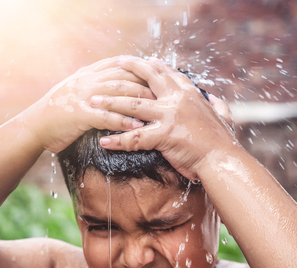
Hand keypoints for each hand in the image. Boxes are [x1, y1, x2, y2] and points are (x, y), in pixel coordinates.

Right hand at [27, 56, 153, 152]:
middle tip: (165, 93)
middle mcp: (87, 81)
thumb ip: (95, 83)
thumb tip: (117, 82)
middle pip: (123, 77)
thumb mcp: (77, 90)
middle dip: (146, 83)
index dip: (140, 68)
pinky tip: (137, 127)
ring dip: (140, 100)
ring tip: (158, 108)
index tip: (158, 74)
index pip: (119, 65)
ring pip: (117, 93)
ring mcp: (83, 96)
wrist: (36, 126)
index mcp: (88, 74)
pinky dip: (123, 121)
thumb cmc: (59, 111)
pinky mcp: (80, 115)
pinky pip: (106, 117)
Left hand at [92, 56, 235, 179]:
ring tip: (93, 100)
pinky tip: (103, 141)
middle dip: (125, 71)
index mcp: (189, 93)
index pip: (165, 73)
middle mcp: (177, 99)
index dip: (150, 66)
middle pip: (145, 79)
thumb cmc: (223, 141)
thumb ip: (217, 105)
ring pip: (133, 104)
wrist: (223, 158)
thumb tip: (216, 99)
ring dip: (111, 101)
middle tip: (108, 67)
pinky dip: (118, 140)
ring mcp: (170, 115)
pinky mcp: (165, 134)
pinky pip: (135, 137)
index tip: (136, 61)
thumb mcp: (224, 116)